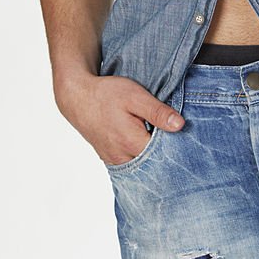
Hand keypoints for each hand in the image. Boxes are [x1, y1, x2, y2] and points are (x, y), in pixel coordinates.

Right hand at [55, 73, 184, 165]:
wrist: (78, 97)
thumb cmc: (106, 94)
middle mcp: (123, 157)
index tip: (180, 131)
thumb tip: (180, 125)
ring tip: (154, 134)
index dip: (175, 142)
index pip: (164, 153)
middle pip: (153, 162)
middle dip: (164, 150)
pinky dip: (139, 154)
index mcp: (132, 142)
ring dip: (151, 153)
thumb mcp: (136, 96)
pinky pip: (130, 162)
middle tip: (169, 131)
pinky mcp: (109, 158)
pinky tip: (142, 139)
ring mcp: (114, 160)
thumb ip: (157, 112)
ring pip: (141, 164)